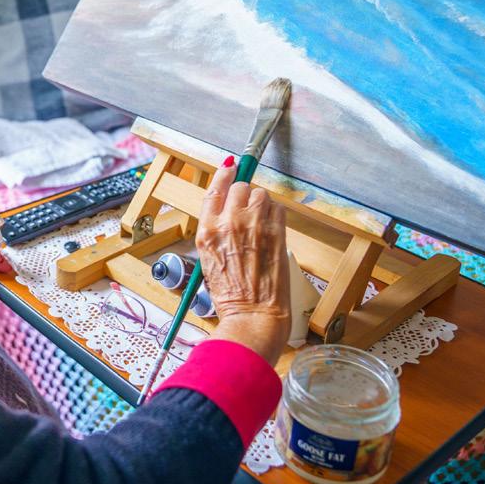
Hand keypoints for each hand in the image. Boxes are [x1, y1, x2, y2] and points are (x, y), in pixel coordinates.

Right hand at [195, 163, 290, 365]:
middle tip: (249, 210)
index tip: (230, 168)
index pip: (215, 189)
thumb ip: (215, 231)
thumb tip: (226, 211)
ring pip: (261, 194)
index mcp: (207, 230)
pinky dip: (275, 214)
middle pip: (240, 187)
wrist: (251, 315)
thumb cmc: (231, 295)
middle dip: (245, 195)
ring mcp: (253, 225)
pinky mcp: (275, 232)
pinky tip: (271, 231)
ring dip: (262, 204)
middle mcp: (228, 223)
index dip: (224, 175)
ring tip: (261, 224)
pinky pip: (277, 208)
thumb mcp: (208, 259)